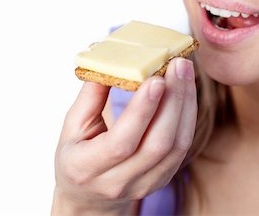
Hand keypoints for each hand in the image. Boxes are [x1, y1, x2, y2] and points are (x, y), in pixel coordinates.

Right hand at [52, 58, 196, 214]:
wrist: (88, 196)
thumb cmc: (76, 156)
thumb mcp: (72, 127)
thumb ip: (90, 97)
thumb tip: (111, 62)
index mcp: (86, 167)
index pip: (121, 142)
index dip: (141, 111)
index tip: (156, 79)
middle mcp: (117, 182)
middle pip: (157, 144)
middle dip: (172, 100)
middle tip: (178, 65)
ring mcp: (143, 185)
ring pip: (176, 146)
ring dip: (185, 105)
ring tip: (185, 73)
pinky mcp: (161, 180)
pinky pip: (182, 149)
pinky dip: (187, 117)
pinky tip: (185, 93)